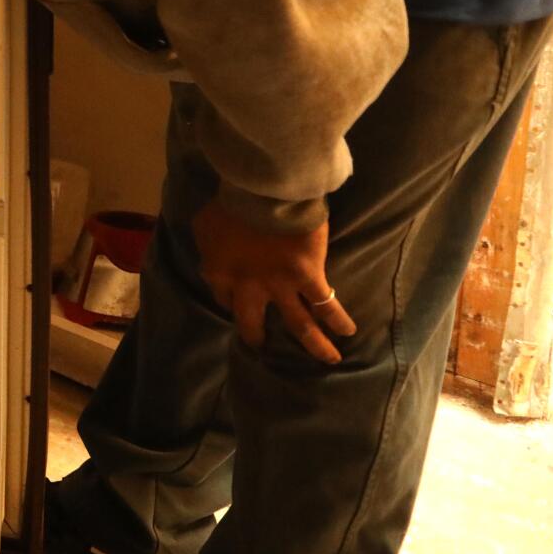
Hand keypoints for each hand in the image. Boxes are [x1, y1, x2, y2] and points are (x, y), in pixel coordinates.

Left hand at [192, 201, 355, 362]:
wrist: (263, 194)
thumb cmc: (229, 204)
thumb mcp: (204, 226)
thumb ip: (209, 245)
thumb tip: (212, 252)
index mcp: (220, 274)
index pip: (222, 297)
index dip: (229, 300)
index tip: (235, 302)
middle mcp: (249, 288)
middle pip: (251, 321)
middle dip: (255, 336)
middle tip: (260, 345)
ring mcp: (281, 286)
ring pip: (299, 324)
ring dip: (313, 343)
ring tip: (327, 358)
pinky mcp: (308, 277)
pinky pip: (326, 304)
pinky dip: (338, 319)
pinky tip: (348, 331)